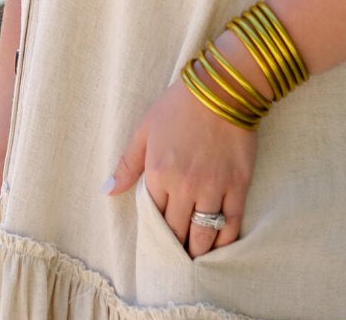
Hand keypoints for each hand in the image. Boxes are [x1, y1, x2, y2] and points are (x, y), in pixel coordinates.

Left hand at [103, 75, 257, 257]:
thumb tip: (107, 191)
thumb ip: (127, 164)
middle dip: (175, 246)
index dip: (156, 231)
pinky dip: (225, 241)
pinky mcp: (238, 184)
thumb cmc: (181, 104)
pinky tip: (220, 248)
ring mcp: (213, 187)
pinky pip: (231, 223)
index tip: (158, 242)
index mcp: (158, 174)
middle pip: (178, 231)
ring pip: (203, 234)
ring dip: (197, 250)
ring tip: (195, 258)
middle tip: (175, 257)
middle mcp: (184, 186)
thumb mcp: (145, 128)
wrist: (224, 87)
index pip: (154, 217)